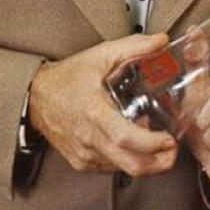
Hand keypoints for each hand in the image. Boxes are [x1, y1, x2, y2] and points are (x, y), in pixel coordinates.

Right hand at [30, 34, 178, 177]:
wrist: (36, 97)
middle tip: (173, 150)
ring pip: (123, 169)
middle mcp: (89, 140)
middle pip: (131, 165)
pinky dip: (127, 158)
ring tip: (153, 141)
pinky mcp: (82, 162)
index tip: (170, 140)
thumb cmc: (67, 77)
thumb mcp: (102, 55)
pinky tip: (131, 142)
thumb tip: (161, 41)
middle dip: (159, 163)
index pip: (126, 138)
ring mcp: (85, 155)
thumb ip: (134, 47)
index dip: (152, 144)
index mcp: (95, 114)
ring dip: (145, 160)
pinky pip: (111, 167)